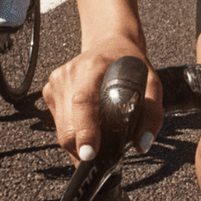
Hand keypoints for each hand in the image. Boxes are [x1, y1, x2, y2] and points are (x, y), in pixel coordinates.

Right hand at [43, 44, 164, 165]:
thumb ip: (151, 114)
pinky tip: (89, 123)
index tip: (89, 153)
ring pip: (62, 131)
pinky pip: (58, 125)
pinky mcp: (49, 92)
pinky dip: (74, 132)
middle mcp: (69, 74)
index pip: (83, 102)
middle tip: (105, 156)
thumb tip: (142, 144)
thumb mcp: (151, 83)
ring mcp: (56, 83)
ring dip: (79, 144)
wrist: (110, 44)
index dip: (85, 130)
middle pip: (69, 126)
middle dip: (85, 149)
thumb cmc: (130, 64)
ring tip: (99, 138)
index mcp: (93, 67)